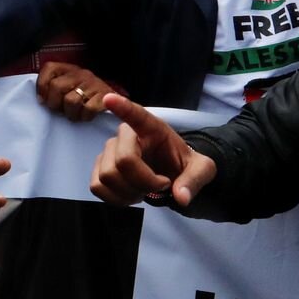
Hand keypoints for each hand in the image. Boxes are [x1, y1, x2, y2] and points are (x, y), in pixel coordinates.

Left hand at [35, 60, 117, 121]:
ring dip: (70, 113)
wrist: (115, 99)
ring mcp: (93, 84)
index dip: (42, 87)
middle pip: (57, 87)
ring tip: (74, 114)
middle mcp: (81, 73)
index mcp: (69, 68)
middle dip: (55, 104)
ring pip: (71, 101)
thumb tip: (41, 101)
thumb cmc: (84, 95)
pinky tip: (86, 115)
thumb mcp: (67, 86)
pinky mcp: (104, 96)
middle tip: (61, 110)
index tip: (43, 100)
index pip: (49, 69)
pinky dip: (84, 117)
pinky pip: (88, 110)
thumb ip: (51, 88)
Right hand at [90, 94, 216, 206]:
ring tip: (145, 191)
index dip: (122, 107)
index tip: (109, 99)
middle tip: (161, 186)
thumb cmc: (183, 165)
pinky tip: (130, 196)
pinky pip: (97, 186)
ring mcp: (109, 152)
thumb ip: (195, 180)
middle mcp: (126, 136)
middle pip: (123, 160)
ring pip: (108, 175)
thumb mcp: (202, 169)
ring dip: (129, 192)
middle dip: (144, 182)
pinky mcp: (99, 169)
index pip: (137, 115)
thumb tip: (181, 197)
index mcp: (153, 128)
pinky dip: (115, 199)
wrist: (171, 175)